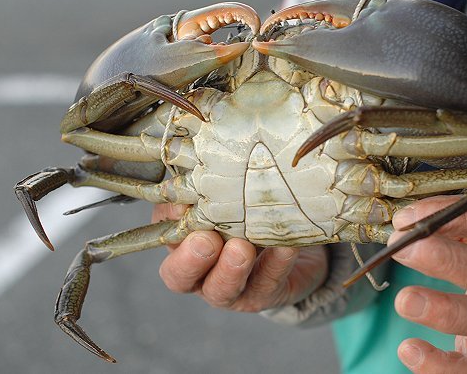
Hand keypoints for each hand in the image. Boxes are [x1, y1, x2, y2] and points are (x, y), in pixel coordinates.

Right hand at [152, 204, 328, 310]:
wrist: (300, 246)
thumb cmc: (253, 213)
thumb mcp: (230, 197)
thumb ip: (211, 188)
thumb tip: (197, 171)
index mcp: (184, 245)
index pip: (166, 236)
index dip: (169, 224)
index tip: (183, 206)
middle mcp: (201, 273)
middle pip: (180, 277)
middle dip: (191, 259)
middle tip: (207, 239)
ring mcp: (233, 289)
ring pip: (222, 289)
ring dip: (230, 269)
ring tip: (242, 248)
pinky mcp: (266, 295)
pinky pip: (269, 282)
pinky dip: (277, 264)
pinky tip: (286, 247)